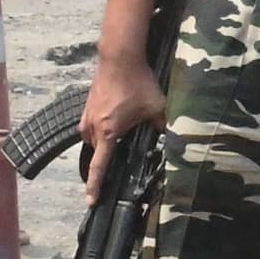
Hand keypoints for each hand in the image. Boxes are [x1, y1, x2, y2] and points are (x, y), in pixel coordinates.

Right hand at [82, 59, 166, 189]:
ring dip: (103, 146)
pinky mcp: (87, 107)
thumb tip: (172, 139)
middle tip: (114, 173)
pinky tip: (114, 126)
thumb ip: (163, 126)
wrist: (119, 57)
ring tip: (117, 146)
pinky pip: (90, 128)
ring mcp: (87, 116)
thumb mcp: (156, 107)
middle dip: (104, 164)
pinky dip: (100, 132)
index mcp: (108, 132)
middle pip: (97, 154)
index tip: (91, 201)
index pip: (99, 166)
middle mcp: (93, 127)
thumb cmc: (137, 82)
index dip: (95, 185)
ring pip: (92, 141)